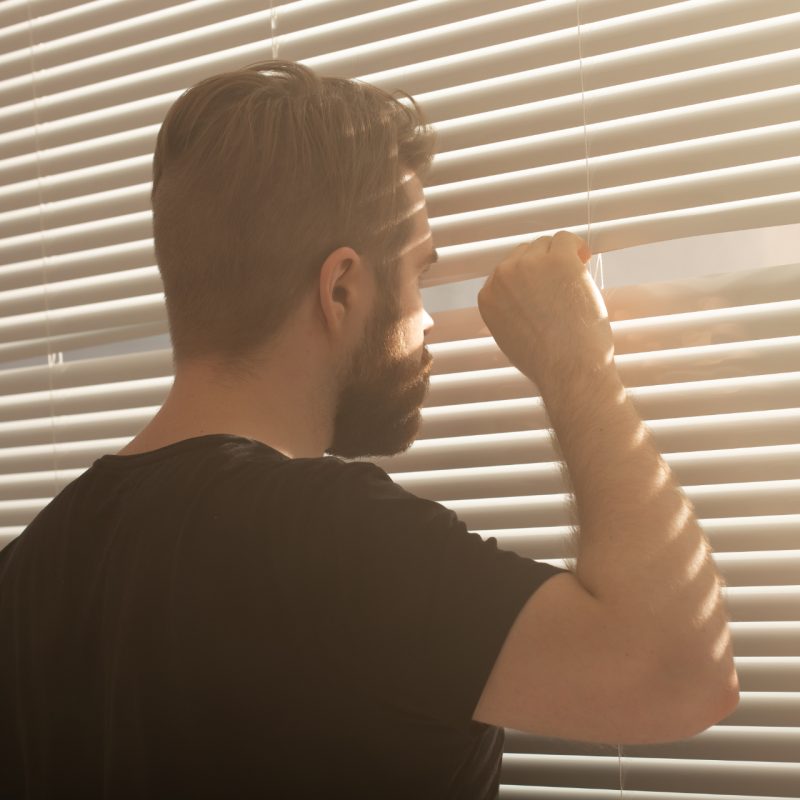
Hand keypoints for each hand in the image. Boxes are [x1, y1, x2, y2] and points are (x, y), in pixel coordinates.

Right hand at [477, 231, 613, 386]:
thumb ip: (510, 311)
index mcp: (488, 297)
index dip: (528, 278)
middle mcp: (503, 277)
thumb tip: (527, 296)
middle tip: (562, 285)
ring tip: (574, 281)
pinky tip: (584, 263)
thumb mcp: (510, 337)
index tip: (544, 287)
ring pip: (546, 244)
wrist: (568, 368)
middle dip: (544, 265)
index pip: (505, 271)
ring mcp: (529, 265)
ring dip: (560, 257)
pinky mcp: (558, 260)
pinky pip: (566, 239)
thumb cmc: (546, 360)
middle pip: (525, 253)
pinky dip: (577, 248)